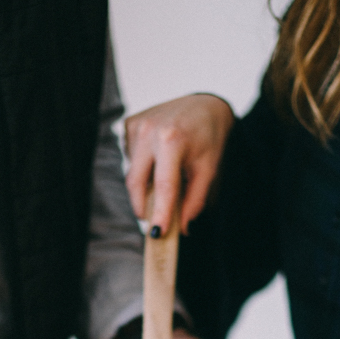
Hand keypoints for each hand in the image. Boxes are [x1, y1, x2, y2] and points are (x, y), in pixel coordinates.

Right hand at [125, 94, 234, 233]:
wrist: (205, 104)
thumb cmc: (209, 138)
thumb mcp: (209, 169)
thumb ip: (196, 200)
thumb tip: (182, 228)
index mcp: (172, 140)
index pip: (163, 186)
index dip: (159, 212)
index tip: (156, 234)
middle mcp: (149, 131)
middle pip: (136, 183)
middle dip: (142, 206)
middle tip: (153, 220)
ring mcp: (136, 126)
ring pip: (132, 172)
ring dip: (145, 184)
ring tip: (166, 175)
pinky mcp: (129, 124)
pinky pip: (131, 158)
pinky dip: (142, 166)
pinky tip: (158, 157)